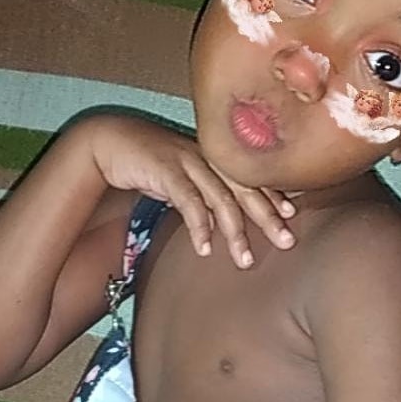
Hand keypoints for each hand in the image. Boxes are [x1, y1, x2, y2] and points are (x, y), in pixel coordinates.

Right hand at [90, 114, 296, 268]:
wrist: (110, 141)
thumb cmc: (150, 164)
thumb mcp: (184, 179)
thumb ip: (205, 196)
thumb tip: (221, 224)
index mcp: (216, 156)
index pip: (252, 178)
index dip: (272, 196)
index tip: (290, 216)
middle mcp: (208, 155)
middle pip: (246, 188)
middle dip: (267, 217)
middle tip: (287, 242)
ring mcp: (188, 160)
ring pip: (222, 198)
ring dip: (235, 232)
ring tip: (245, 260)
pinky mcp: (166, 169)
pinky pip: (189, 200)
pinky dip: (199, 225)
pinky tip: (205, 248)